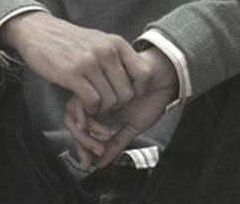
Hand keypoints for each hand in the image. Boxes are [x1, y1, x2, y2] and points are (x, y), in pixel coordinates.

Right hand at [0, 11, 148, 114]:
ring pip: (110, 100)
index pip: (144, 73)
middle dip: (117, 105)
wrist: (37, 31)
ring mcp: (89, 62)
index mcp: (116, 43)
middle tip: (106, 105)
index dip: (138, 89)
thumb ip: (116, 56)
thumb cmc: (69, 40)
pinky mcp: (72, 73)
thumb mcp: (99, 40)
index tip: (125, 94)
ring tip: (93, 105)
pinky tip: (84, 104)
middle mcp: (106, 51)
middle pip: (126, 93)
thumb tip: (135, 80)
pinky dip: (90, 109)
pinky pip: (92, 101)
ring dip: (102, 109)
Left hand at [64, 47, 177, 168]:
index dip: (80, 145)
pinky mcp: (103, 74)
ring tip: (105, 137)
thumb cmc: (151, 98)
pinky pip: (88, 95)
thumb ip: (115, 144)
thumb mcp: (133, 128)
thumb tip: (98, 165)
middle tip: (96, 151)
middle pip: (71, 117)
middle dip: (81, 139)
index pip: (77, 126)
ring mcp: (97, 84)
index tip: (88, 162)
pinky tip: (106, 122)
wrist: (168, 78)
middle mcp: (94, 95)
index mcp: (98, 107)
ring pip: (76, 107)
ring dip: (88, 128)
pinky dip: (92, 112)